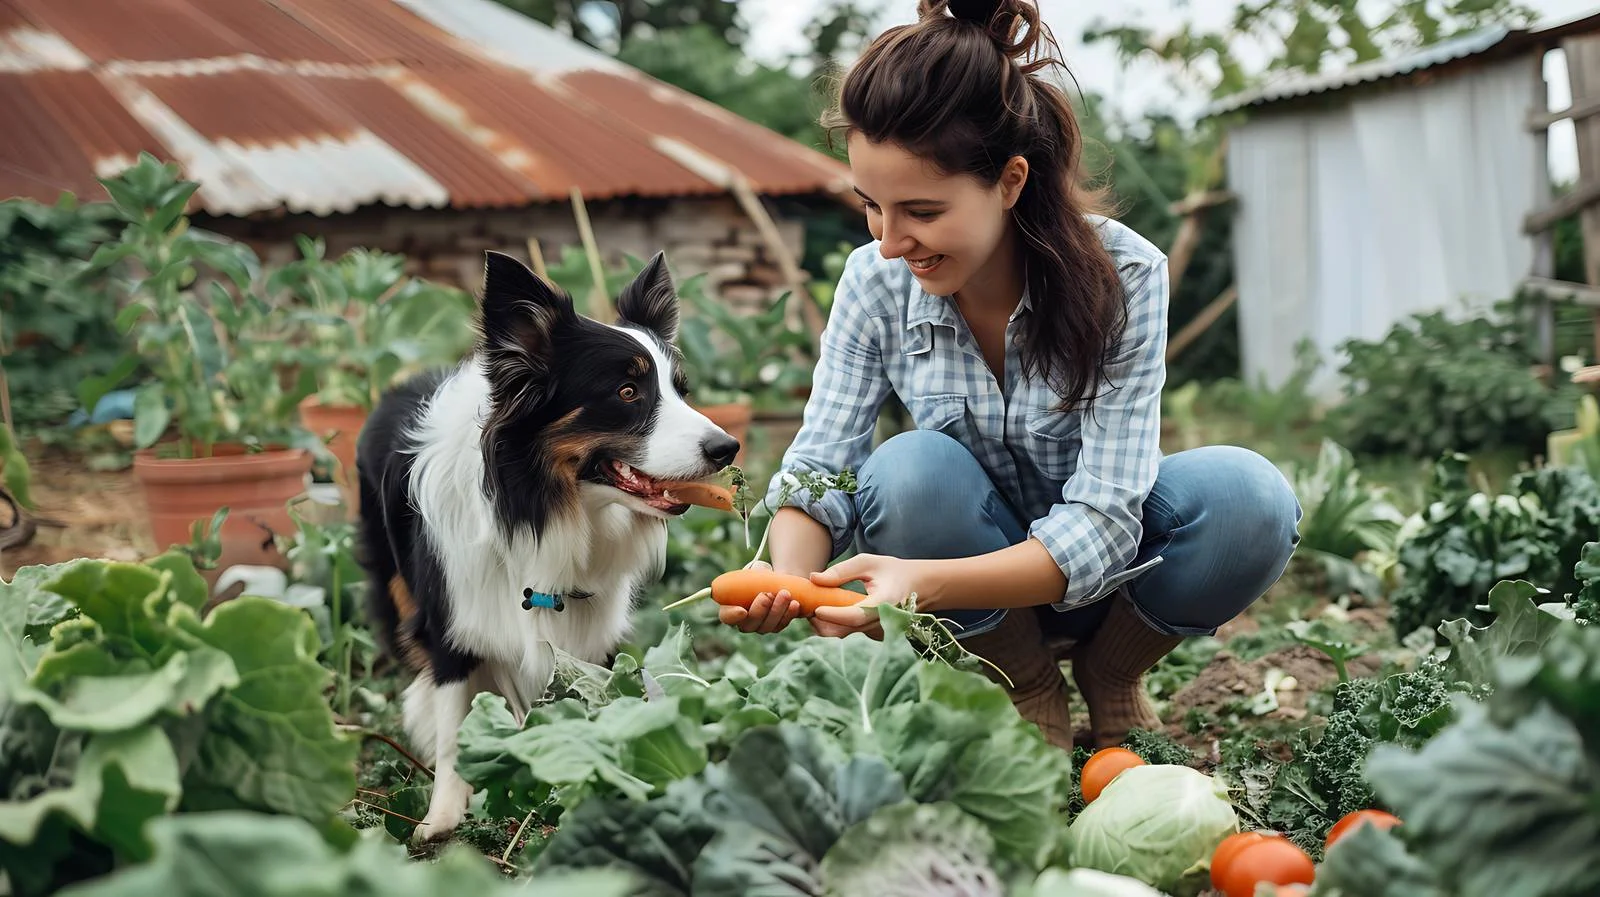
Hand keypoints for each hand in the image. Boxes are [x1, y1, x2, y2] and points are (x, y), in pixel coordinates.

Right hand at [717, 560, 802, 633]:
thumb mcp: (753, 570)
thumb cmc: (760, 575)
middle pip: (748, 625)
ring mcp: (760, 627)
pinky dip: (788, 614)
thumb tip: (758, 570)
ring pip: (766, 627)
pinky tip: (795, 603)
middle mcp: (743, 622)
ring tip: (785, 594)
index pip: (726, 617)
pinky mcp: (775, 627)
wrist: (777, 581)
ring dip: (777, 610)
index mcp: (730, 608)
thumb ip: (752, 572)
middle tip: (768, 594)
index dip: (732, 616)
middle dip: (760, 610)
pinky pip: (781, 625)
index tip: (742, 610)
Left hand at [806, 553, 922, 639]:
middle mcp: (881, 622)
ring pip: (844, 634)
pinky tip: (824, 611)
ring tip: (812, 606)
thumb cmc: (892, 571)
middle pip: (846, 630)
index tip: (816, 608)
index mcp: (884, 602)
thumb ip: (841, 571)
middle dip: (822, 622)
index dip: (834, 614)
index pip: (856, 615)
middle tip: (806, 606)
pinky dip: (833, 625)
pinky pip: (848, 633)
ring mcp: (877, 631)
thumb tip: (813, 579)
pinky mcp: (871, 634)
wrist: (918, 587)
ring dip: (825, 624)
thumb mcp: (868, 563)